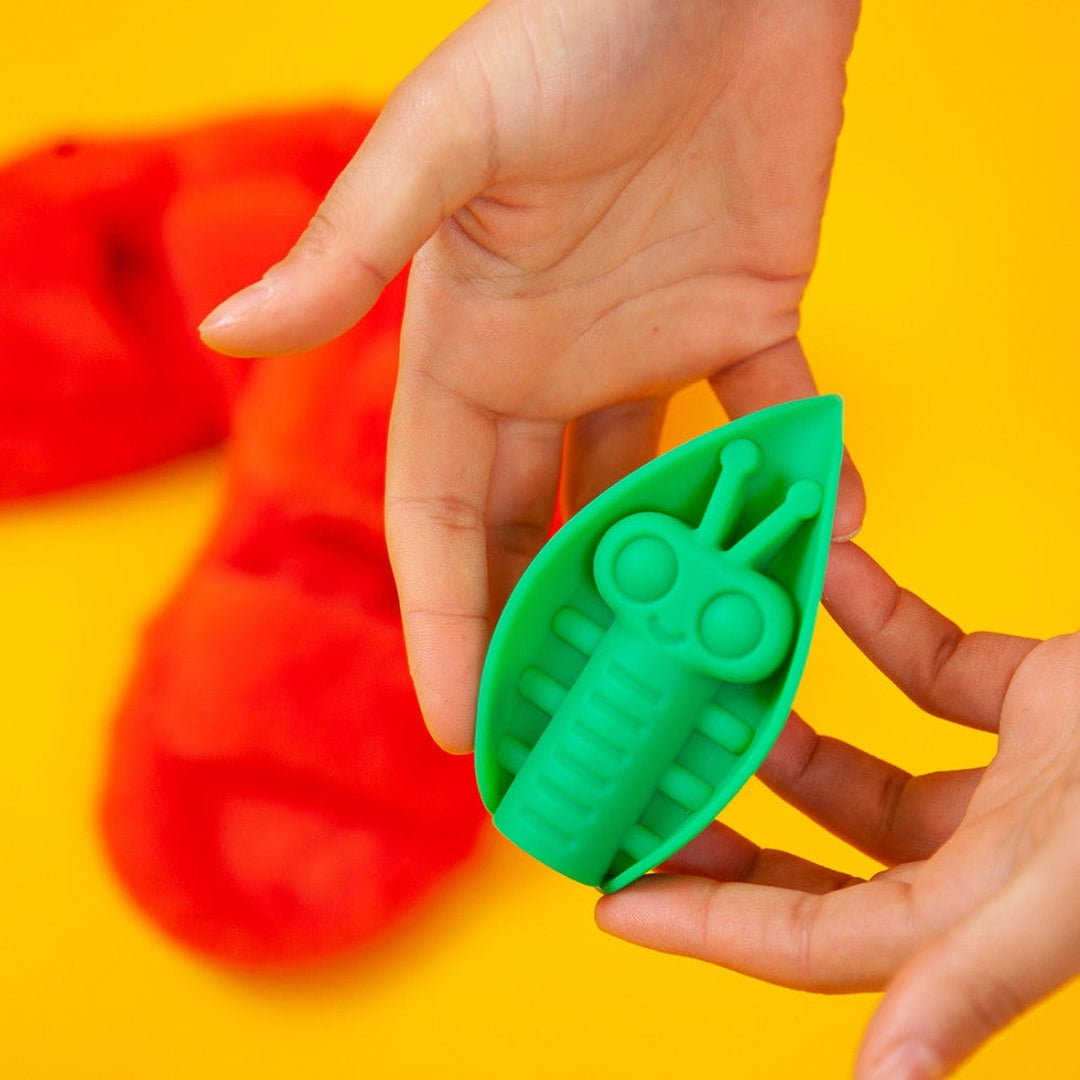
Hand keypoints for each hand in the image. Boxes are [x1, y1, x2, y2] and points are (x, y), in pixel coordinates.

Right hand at [199, 0, 863, 750]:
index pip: (440, 518)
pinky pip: (771, 418)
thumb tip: (230, 332)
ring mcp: (648, 349)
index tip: (462, 726)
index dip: (446, 623)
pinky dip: (797, 475)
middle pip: (538, 532)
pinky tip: (826, 536)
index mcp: (468, 348)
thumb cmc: (572, 30)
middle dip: (547, 632)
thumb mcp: (447, 139)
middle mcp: (550, 367)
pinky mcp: (744, 316)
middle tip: (574, 736)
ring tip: (700, 672)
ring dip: (671, 578)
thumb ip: (353, 246)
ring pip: (651, 498)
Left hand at [595, 540, 1079, 1078]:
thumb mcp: (1077, 891)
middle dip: (727, 828)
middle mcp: (989, 860)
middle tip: (637, 790)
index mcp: (982, 921)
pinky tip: (824, 579)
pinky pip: (933, 662)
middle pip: (820, 860)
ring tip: (702, 685)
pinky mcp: (1046, 702)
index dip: (705, 925)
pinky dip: (877, 622)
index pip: (806, 939)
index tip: (607, 900)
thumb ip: (975, 985)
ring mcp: (1017, 782)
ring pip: (867, 762)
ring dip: (786, 722)